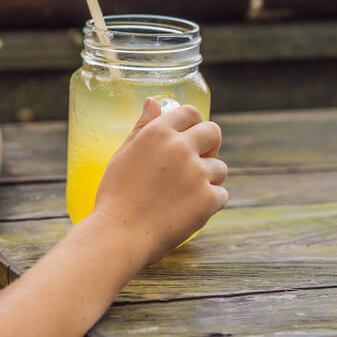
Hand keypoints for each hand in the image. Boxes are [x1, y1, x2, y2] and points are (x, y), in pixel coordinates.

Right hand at [91, 98, 227, 266]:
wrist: (119, 234)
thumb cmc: (115, 196)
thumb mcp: (123, 154)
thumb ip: (143, 126)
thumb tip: (153, 102)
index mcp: (158, 133)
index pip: (189, 112)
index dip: (192, 123)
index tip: (190, 135)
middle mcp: (181, 147)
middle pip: (213, 132)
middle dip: (209, 145)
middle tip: (197, 160)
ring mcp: (197, 173)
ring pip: (220, 167)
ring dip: (209, 178)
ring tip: (186, 193)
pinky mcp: (208, 199)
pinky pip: (221, 195)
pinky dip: (210, 202)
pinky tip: (189, 210)